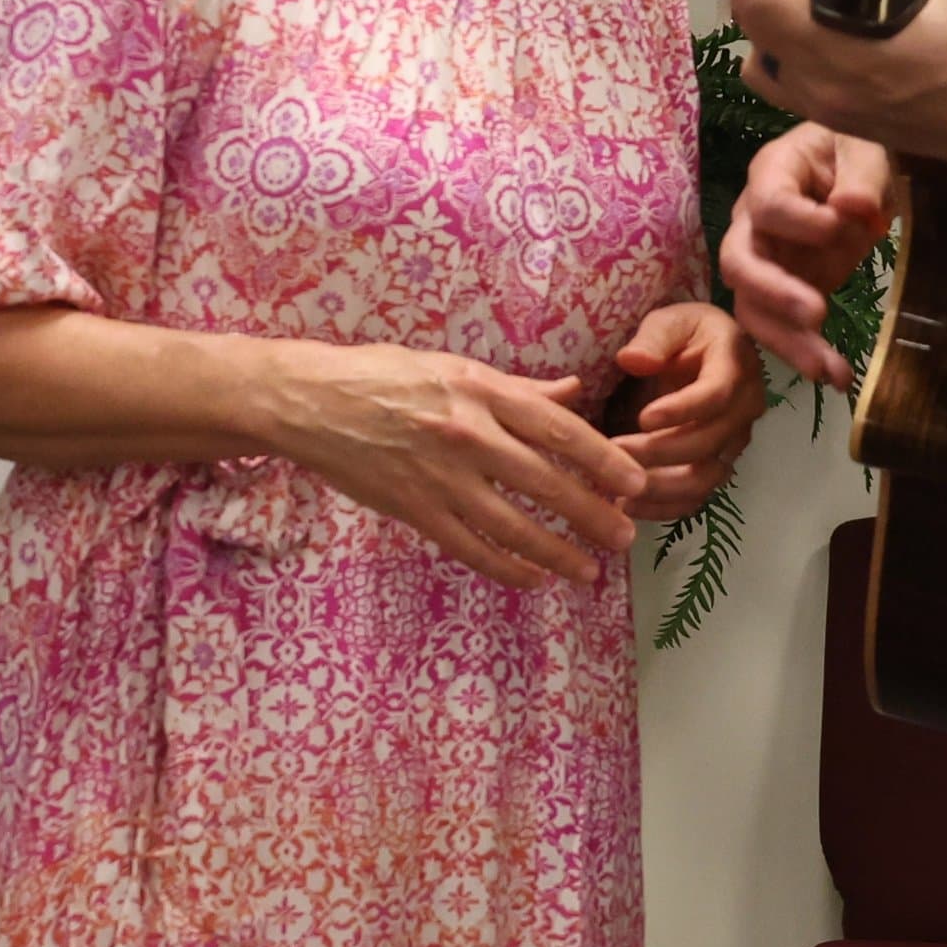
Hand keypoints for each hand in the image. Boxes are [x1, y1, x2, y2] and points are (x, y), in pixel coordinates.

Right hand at [258, 341, 645, 591]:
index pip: (558, 429)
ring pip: (511, 524)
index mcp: (482, 391)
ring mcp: (439, 477)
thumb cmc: (385, 375)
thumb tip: (574, 391)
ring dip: (556, 553)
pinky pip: (469, 546)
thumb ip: (518, 388)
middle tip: (624, 536)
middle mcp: (467, 434)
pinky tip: (533, 579)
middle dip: (591, 513)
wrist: (310, 401)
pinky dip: (505, 567)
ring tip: (588, 571)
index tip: (636, 481)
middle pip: (544, 482)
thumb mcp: (456, 367)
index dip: (602, 459)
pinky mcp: (413, 509)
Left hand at [609, 301, 768, 520]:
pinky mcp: (719, 465)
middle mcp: (744, 408)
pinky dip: (664, 508)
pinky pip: (697, 498)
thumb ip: (652, 338)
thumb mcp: (669, 322)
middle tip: (613, 450)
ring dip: (660, 487)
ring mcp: (734, 442)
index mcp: (735, 366)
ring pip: (705, 478)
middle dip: (659, 451)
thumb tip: (633, 360)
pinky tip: (628, 506)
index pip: (716, 395)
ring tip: (618, 487)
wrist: (705, 355)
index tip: (643, 417)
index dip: (682, 410)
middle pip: (708, 442)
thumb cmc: (684, 335)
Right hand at [722, 122, 895, 388]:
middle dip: (773, 292)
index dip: (799, 221)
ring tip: (828, 370)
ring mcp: (764, 260)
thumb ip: (863, 178)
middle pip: (738, 262)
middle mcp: (753, 220)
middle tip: (816, 313)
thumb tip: (853, 208)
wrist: (858, 177)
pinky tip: (836, 376)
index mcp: (772, 172)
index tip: (842, 227)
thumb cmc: (856, 150)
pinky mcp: (781, 292)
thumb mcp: (868, 149)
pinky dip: (803, 353)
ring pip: (751, 307)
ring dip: (786, 341)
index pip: (768, 202)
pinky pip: (778, 327)